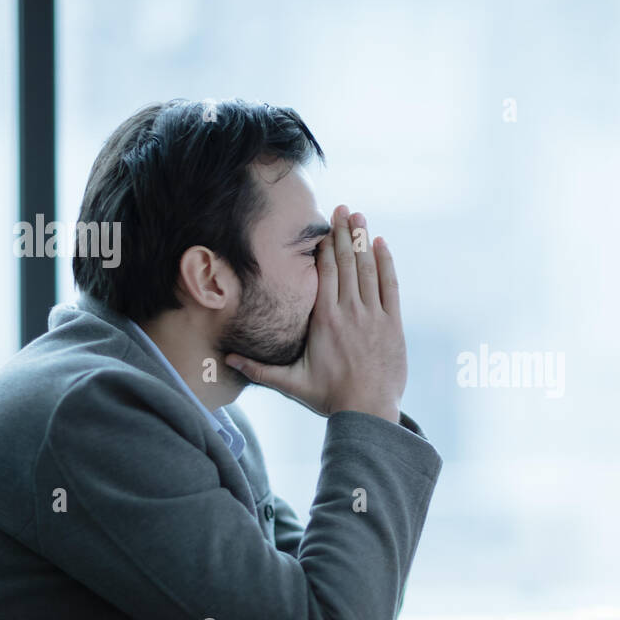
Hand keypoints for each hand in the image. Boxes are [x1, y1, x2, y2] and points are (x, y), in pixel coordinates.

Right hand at [225, 204, 406, 422]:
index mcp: (323, 319)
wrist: (368, 411)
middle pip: (345, 263)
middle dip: (343, 233)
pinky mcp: (392, 324)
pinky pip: (389, 286)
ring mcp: (373, 316)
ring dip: (363, 240)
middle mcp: (349, 311)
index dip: (324, 246)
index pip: (324, 272)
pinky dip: (385, 263)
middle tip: (341, 208)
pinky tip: (381, 244)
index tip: (322, 225)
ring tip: (358, 217)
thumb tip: (227, 360)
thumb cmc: (329, 398)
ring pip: (367, 269)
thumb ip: (259, 369)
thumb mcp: (291, 383)